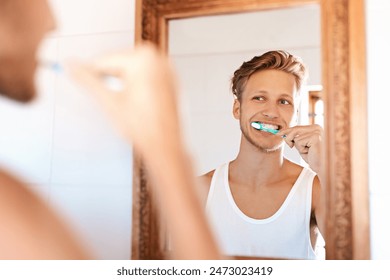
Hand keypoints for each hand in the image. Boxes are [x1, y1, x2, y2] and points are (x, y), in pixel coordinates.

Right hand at [69, 42, 181, 157]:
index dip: (89, 71)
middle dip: (107, 77)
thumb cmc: (144, 128)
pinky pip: (146, 76)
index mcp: (144, 59)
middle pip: (120, 63)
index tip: (74, 73)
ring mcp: (167, 70)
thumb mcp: (109, 101)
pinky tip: (132, 102)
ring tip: (119, 102)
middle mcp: (159, 59)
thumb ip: (87, 81)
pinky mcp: (171, 81)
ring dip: (120, 81)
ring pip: (132, 70)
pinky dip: (135, 85)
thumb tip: (71, 67)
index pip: (106, 60)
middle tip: (98, 93)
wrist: (165, 146)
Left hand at [277, 124, 323, 173]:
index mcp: (315, 128)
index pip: (297, 127)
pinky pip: (298, 142)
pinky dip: (301, 149)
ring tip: (307, 151)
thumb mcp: (302, 146)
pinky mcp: (315, 136)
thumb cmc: (313, 158)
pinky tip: (310, 153)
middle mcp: (316, 127)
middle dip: (288, 138)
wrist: (323, 167)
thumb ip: (296, 138)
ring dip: (298, 147)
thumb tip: (282, 133)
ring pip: (295, 137)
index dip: (287, 131)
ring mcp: (316, 131)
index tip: (278, 133)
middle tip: (290, 146)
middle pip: (295, 129)